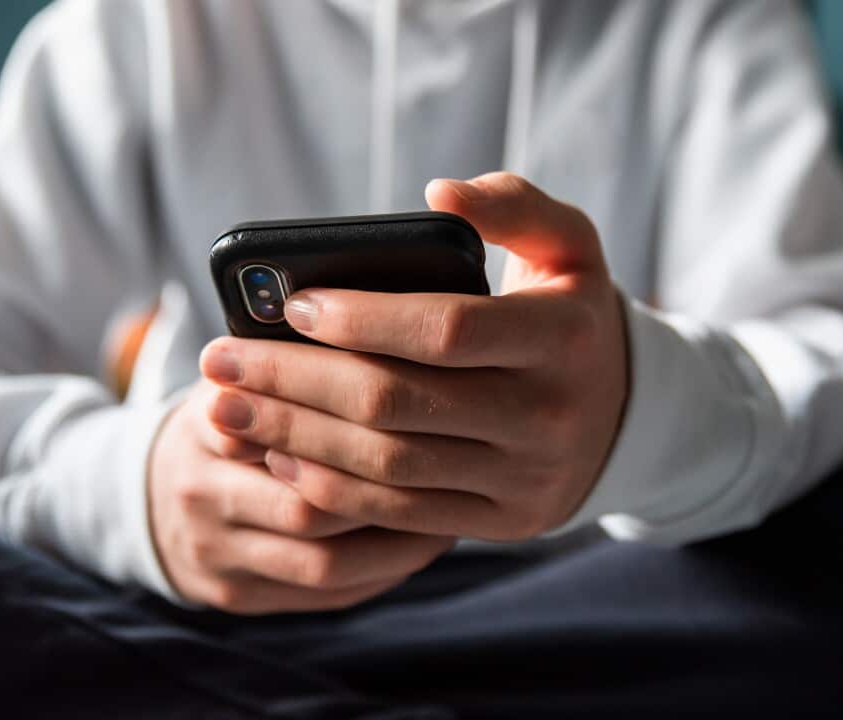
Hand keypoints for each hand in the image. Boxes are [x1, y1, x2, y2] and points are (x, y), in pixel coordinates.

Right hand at [148, 379, 455, 612]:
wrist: (151, 499)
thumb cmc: (226, 423)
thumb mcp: (239, 378)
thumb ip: (289, 364)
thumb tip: (379, 329)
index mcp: (205, 425)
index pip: (284, 428)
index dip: (355, 427)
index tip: (421, 410)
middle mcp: (201, 495)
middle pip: (308, 505)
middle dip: (387, 492)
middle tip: (456, 470)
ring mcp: (217, 553)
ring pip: (323, 561)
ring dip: (397, 540)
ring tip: (454, 511)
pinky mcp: (241, 595)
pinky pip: (327, 594)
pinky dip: (383, 570)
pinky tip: (425, 541)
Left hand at [201, 173, 628, 540]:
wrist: (622, 415)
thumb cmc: (568, 315)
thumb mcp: (568, 246)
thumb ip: (513, 205)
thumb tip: (438, 193)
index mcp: (562, 338)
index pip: (446, 330)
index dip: (362, 320)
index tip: (292, 304)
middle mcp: (548, 416)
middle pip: (398, 403)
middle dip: (296, 380)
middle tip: (220, 359)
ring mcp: (524, 478)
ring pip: (389, 464)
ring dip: (295, 436)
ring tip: (227, 406)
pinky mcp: (502, 521)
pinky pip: (400, 514)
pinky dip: (331, 488)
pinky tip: (279, 455)